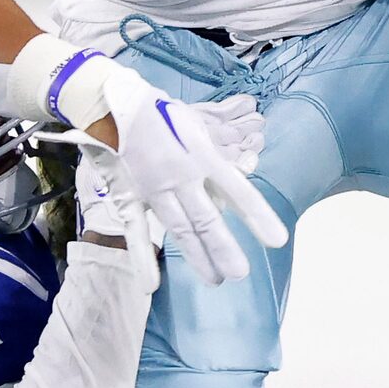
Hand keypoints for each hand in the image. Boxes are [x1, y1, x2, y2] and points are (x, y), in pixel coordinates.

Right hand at [42, 72, 279, 286]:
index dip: (258, 216)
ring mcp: (153, 188)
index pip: (238, 191)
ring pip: (179, 228)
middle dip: (224, 249)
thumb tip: (232, 190)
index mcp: (202, 155)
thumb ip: (213, 160)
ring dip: (198, 256)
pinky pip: (136, 230)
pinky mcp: (129, 195)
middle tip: (240, 274)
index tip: (277, 240)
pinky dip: (143, 259)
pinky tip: (151, 285)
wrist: (111, 102)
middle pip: (207, 219)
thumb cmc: (161, 115)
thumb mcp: (196, 128)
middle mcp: (181, 175)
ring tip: (216, 280)